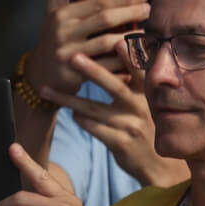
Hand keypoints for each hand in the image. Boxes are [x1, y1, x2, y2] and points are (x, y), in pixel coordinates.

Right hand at [26, 0, 150, 96]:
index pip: (98, 1)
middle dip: (131, 12)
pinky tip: (136, 57)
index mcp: (63, 14)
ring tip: (145, 33)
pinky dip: (122, 62)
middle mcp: (65, 32)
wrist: (40, 73)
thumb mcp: (51, 9)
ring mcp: (70, 54)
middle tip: (148, 10)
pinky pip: (105, 67)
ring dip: (130, 37)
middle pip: (105, 19)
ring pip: (107, 43)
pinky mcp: (74, 74)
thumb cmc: (53, 38)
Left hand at [42, 45, 187, 188]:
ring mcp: (129, 126)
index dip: (129, 56)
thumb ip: (135, 80)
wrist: (158, 165)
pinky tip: (72, 114)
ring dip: (68, 99)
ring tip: (46, 90)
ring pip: (93, 109)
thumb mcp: (147, 102)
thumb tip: (121, 47)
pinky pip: (93, 128)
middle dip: (93, 70)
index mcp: (147, 94)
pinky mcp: (119, 143)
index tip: (116, 40)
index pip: (138, 71)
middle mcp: (140, 107)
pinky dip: (80, 119)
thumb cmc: (146, 126)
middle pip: (114, 86)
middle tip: (73, 57)